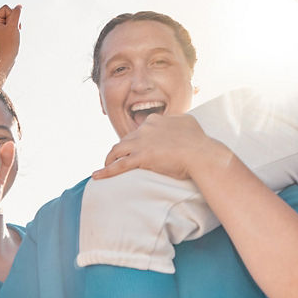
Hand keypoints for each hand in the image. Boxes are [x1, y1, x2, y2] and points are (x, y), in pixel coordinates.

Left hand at [0, 4, 21, 65]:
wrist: (7, 57)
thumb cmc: (10, 43)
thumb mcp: (14, 26)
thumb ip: (17, 14)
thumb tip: (19, 6)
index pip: (6, 8)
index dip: (12, 15)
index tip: (12, 26)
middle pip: (9, 12)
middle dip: (15, 20)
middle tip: (14, 31)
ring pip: (12, 17)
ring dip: (16, 24)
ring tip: (14, 33)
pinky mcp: (4, 30)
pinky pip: (13, 23)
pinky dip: (16, 27)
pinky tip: (15, 34)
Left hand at [92, 114, 229, 182]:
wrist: (200, 153)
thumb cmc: (198, 141)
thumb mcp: (187, 122)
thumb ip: (177, 121)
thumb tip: (176, 123)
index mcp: (155, 120)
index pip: (139, 130)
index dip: (136, 140)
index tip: (136, 148)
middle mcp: (145, 128)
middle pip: (126, 140)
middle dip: (122, 150)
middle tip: (120, 160)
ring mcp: (141, 142)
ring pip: (117, 150)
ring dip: (109, 159)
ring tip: (106, 166)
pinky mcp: (140, 157)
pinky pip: (118, 165)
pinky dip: (106, 171)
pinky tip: (97, 176)